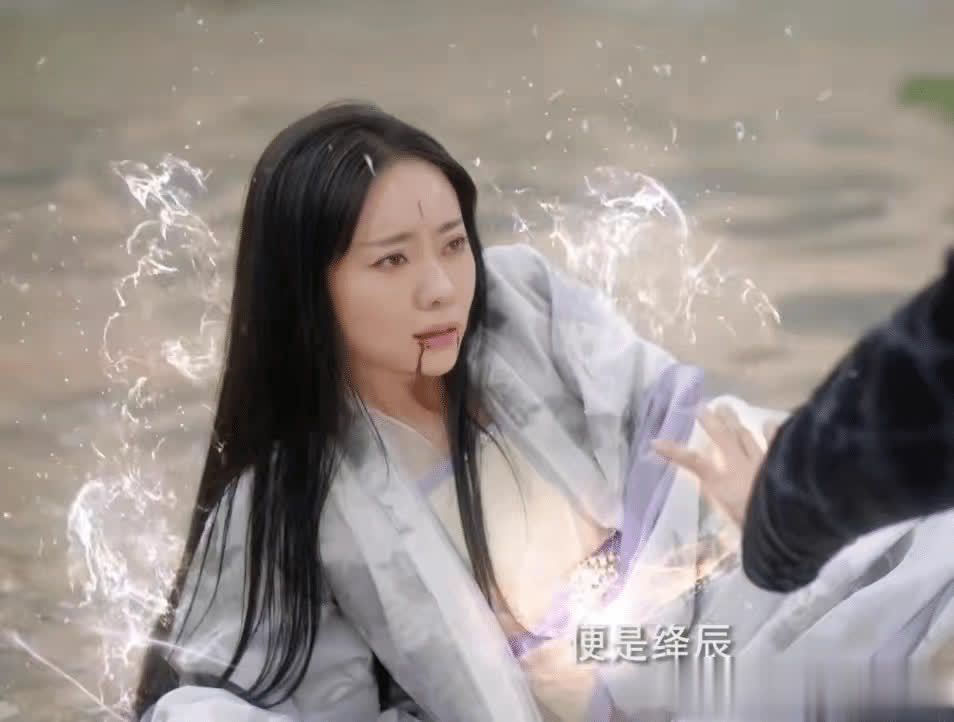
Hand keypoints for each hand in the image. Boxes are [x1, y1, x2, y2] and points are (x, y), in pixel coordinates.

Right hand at [652, 405, 779, 524]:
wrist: (790, 527)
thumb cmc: (757, 532)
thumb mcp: (732, 528)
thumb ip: (724, 519)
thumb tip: (713, 515)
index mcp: (723, 485)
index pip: (694, 462)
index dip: (674, 451)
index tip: (656, 442)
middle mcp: (740, 467)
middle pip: (722, 438)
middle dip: (710, 422)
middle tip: (701, 408)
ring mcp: (762, 462)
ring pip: (745, 436)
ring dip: (735, 422)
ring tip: (727, 408)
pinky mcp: (781, 463)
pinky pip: (776, 443)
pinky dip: (773, 433)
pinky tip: (771, 422)